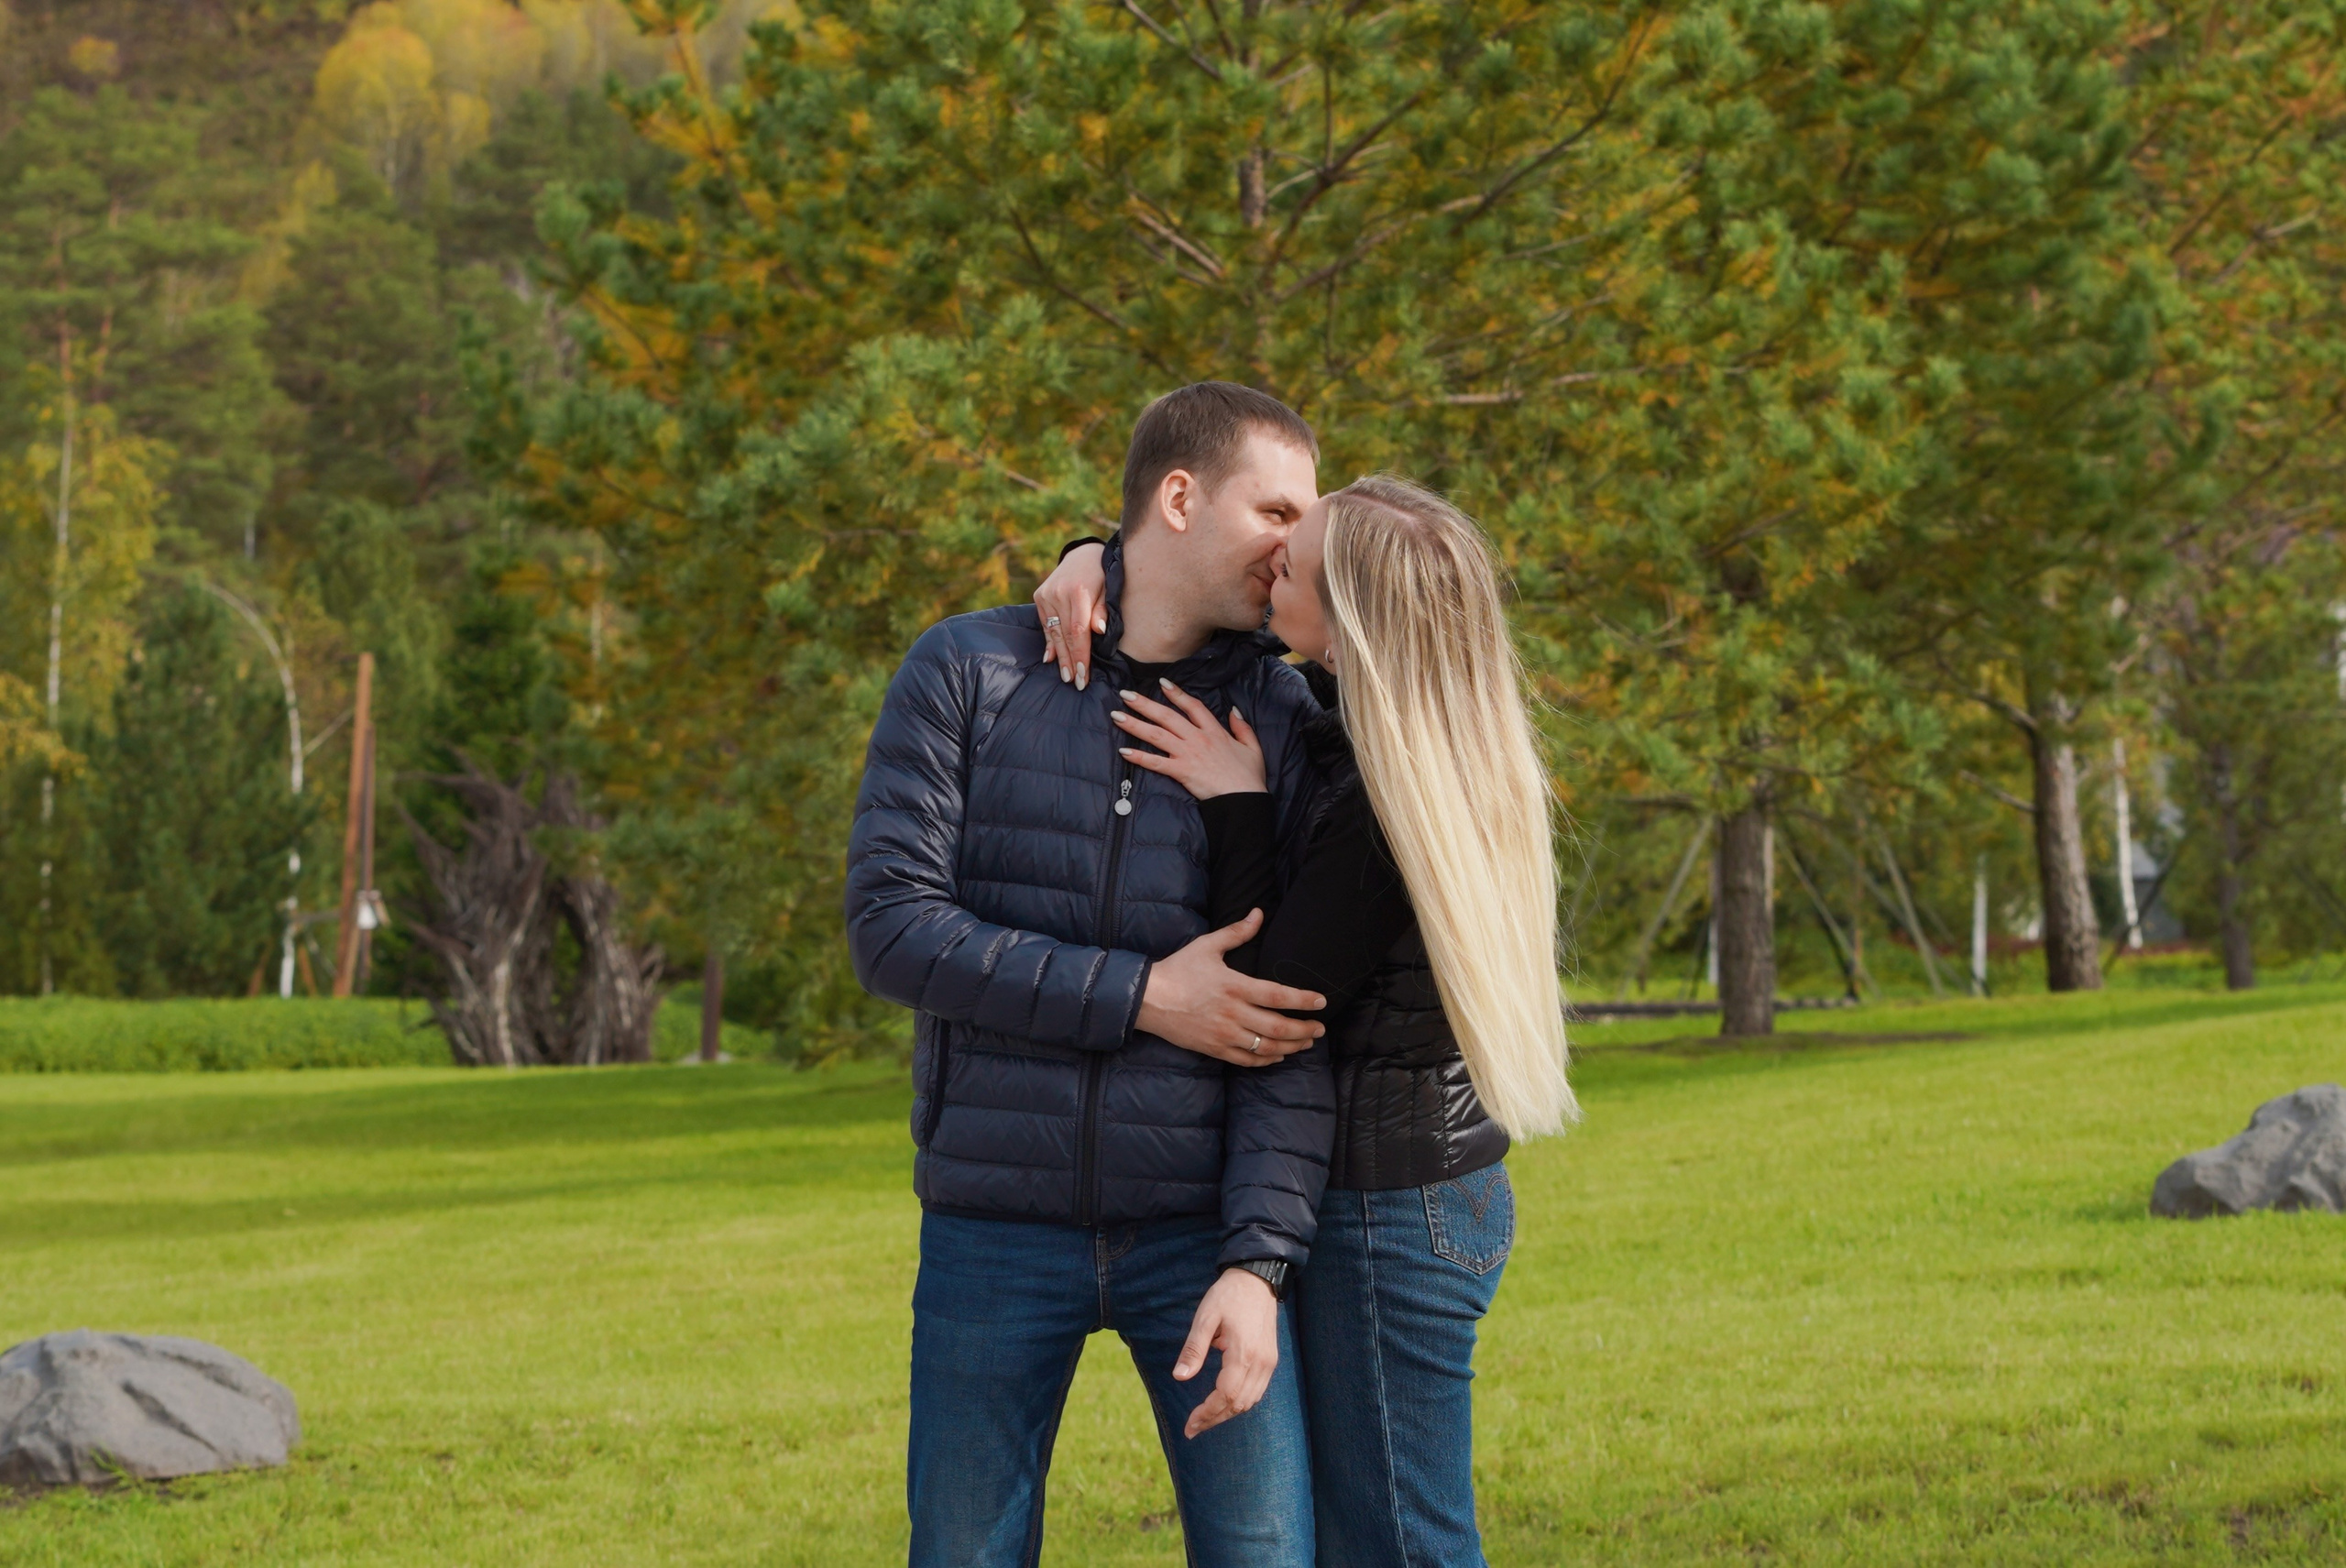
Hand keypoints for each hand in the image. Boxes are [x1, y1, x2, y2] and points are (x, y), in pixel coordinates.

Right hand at [1035, 541, 1108, 688]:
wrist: (1083, 553)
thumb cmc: (1103, 574)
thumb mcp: (1109, 588)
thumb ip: (1103, 610)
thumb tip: (1099, 631)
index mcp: (1078, 591)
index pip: (1078, 630)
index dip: (1081, 654)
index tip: (1084, 675)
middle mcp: (1058, 593)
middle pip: (1065, 635)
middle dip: (1071, 661)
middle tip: (1076, 683)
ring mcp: (1046, 594)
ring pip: (1054, 632)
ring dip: (1060, 656)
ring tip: (1066, 676)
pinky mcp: (1039, 596)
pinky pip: (1046, 624)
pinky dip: (1049, 642)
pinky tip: (1050, 659)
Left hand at [1114, 680, 1266, 799]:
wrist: (1243, 799)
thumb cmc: (1249, 776)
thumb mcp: (1252, 747)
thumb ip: (1242, 727)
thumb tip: (1233, 710)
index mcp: (1214, 731)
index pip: (1192, 706)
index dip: (1177, 694)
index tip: (1162, 683)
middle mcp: (1197, 738)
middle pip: (1167, 716)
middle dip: (1144, 704)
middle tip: (1125, 694)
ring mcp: (1187, 754)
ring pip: (1156, 735)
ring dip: (1135, 724)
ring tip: (1116, 716)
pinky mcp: (1181, 772)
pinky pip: (1156, 762)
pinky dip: (1139, 757)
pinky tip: (1123, 751)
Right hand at [1136, 910, 1324, 1065]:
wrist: (1148, 999)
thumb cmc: (1178, 969)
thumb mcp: (1207, 946)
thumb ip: (1237, 932)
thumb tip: (1259, 913)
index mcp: (1235, 986)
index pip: (1278, 995)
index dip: (1302, 1000)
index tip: (1321, 1002)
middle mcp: (1233, 1013)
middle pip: (1278, 1026)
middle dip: (1304, 1029)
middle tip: (1320, 1029)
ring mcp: (1224, 1033)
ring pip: (1266, 1046)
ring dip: (1291, 1046)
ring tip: (1307, 1043)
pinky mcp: (1214, 1048)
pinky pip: (1247, 1059)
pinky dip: (1267, 1059)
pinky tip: (1279, 1055)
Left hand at [1174, 1267, 1279, 1437]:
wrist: (1257, 1279)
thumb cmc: (1228, 1296)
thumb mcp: (1205, 1317)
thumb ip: (1193, 1349)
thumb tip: (1180, 1376)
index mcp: (1243, 1353)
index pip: (1226, 1395)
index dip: (1207, 1413)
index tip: (1190, 1424)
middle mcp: (1261, 1363)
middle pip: (1239, 1404)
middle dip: (1214, 1419)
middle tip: (1192, 1429)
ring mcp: (1269, 1363)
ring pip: (1250, 1401)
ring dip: (1227, 1414)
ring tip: (1204, 1420)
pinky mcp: (1270, 1360)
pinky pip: (1257, 1392)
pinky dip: (1240, 1403)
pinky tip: (1223, 1404)